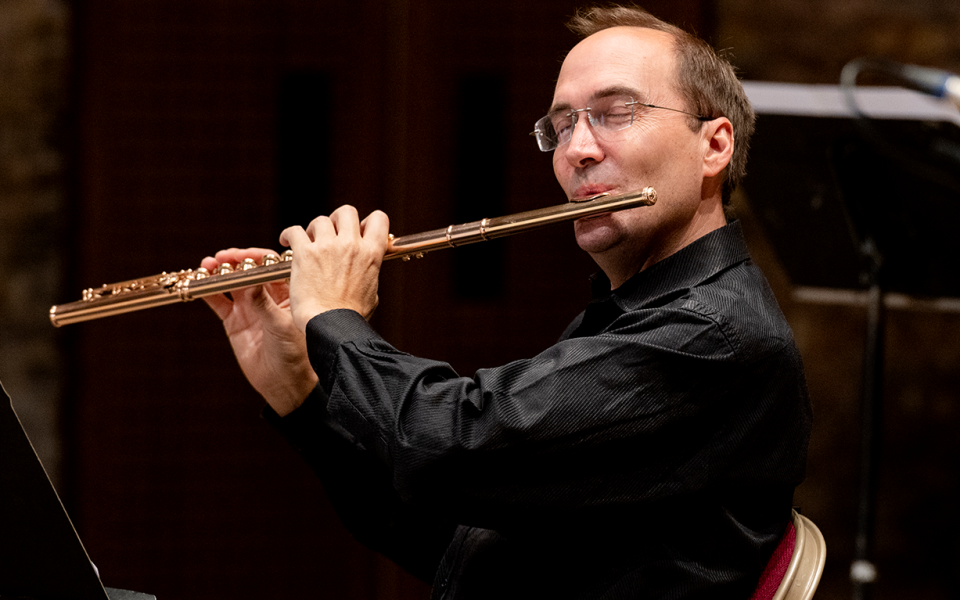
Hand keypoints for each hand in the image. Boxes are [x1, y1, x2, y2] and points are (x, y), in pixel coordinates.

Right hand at [202, 248, 317, 415]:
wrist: (283, 382)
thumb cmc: (294, 352)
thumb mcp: (281, 325)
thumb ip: (264, 304)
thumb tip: (250, 281)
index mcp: (286, 291)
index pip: (268, 266)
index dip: (254, 257)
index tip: (241, 255)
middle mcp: (266, 295)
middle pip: (247, 270)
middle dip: (233, 261)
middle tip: (220, 258)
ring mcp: (248, 307)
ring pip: (230, 283)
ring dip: (218, 272)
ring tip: (207, 266)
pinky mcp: (234, 321)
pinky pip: (218, 301)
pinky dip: (207, 291)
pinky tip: (197, 283)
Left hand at [279, 205, 389, 331]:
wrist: (331, 326)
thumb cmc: (351, 317)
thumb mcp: (372, 293)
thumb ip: (369, 274)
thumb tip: (366, 270)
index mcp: (371, 254)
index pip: (379, 219)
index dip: (367, 222)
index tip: (358, 230)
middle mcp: (351, 245)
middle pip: (347, 212)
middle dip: (337, 219)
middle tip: (330, 233)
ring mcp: (327, 247)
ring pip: (320, 220)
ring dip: (314, 230)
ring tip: (308, 242)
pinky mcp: (305, 253)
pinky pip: (294, 231)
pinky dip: (289, 234)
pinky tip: (287, 241)